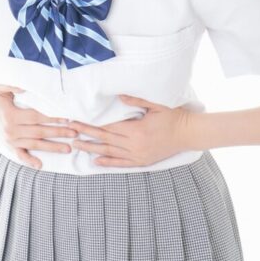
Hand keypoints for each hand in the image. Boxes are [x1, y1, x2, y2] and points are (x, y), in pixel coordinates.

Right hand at [0, 82, 78, 169]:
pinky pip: (20, 155)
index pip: (36, 117)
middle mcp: (11, 130)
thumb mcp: (0, 87)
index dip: (52, 118)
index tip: (67, 118)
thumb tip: (24, 87)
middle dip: (58, 133)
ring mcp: (10, 140)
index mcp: (11, 115)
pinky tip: (40, 165)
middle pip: (39, 132)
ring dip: (52, 147)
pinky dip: (29, 161)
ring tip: (68, 148)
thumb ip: (12, 85)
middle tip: (74, 134)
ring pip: (34, 145)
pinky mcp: (9, 146)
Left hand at [67, 94, 194, 167]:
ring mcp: (138, 155)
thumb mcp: (157, 104)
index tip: (77, 119)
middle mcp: (135, 145)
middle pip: (105, 139)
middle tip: (69, 131)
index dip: (91, 123)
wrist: (190, 133)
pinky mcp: (142, 161)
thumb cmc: (174, 116)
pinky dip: (107, 163)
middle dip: (86, 134)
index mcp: (137, 130)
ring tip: (76, 145)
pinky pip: (121, 163)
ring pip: (109, 152)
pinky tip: (95, 162)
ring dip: (91, 149)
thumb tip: (119, 96)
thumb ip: (137, 100)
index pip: (108, 126)